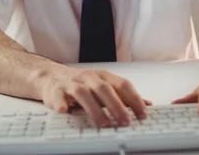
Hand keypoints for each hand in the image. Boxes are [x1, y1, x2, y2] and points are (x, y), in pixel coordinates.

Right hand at [32, 67, 151, 126]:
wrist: (50, 77)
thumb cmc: (81, 83)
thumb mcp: (104, 86)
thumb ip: (123, 96)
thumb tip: (147, 104)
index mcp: (103, 76)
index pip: (122, 85)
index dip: (134, 99)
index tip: (143, 114)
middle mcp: (89, 77)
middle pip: (105, 89)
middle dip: (117, 106)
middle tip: (126, 121)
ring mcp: (72, 83)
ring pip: (84, 93)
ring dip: (95, 109)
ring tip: (104, 123)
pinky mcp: (56, 90)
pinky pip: (58, 97)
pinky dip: (62, 104)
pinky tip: (65, 111)